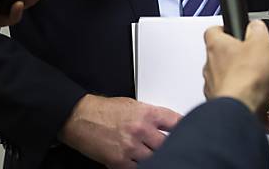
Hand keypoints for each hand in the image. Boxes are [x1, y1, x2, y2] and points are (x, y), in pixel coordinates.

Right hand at [59, 95, 181, 167]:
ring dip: (155, 158)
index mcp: (146, 113)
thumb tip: (164, 125)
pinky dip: (140, 166)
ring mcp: (131, 147)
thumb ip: (149, 116)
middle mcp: (141, 130)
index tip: (188, 133)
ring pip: (155, 159)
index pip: (175, 122)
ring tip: (154, 156)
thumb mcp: (131, 105)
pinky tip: (140, 162)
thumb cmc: (102, 110)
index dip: (184, 128)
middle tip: (171, 148)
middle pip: (167, 144)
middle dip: (169, 146)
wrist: (79, 117)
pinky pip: (138, 168)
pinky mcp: (120, 161)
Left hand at [203, 21, 268, 124]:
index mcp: (217, 46)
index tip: (232, 31)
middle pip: (222, 57)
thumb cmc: (247, 77)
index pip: (213, 31)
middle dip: (238, 60)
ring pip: (229, 80)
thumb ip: (258, 30)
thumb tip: (256, 25)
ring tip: (262, 85)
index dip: (224, 30)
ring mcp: (214, 86)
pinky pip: (234, 99)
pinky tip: (262, 103)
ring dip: (243, 82)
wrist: (242, 110)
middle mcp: (210, 66)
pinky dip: (247, 100)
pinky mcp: (221, 104)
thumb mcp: (261, 43)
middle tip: (254, 61)